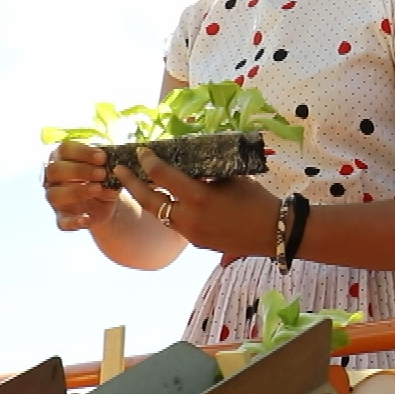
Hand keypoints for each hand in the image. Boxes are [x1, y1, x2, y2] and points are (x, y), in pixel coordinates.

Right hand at [43, 141, 120, 231]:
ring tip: (98, 189)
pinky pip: (62, 222)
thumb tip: (114, 169)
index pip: (64, 149)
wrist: (106, 202)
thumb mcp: (108, 169)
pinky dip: (73, 221)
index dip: (82, 152)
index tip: (102, 157)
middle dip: (79, 170)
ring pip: (54, 195)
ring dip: (76, 191)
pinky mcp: (63, 218)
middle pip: (55, 170)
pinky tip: (87, 219)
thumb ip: (108, 167)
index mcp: (63, 158)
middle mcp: (54, 178)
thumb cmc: (103, 178)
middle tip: (101, 173)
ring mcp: (56, 199)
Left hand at [110, 149, 279, 257]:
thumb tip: (187, 163)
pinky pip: (177, 225)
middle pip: (150, 200)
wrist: (274, 232)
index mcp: (198, 196)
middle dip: (132, 184)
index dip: (148, 161)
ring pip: (161, 215)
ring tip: (142, 187)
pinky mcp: (197, 243)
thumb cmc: (256, 199)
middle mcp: (189, 218)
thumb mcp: (230, 178)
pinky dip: (172, 212)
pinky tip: (174, 203)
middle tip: (120, 170)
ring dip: (151, 200)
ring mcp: (191, 234)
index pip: (162, 175)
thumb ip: (206, 173)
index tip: (142, 151)